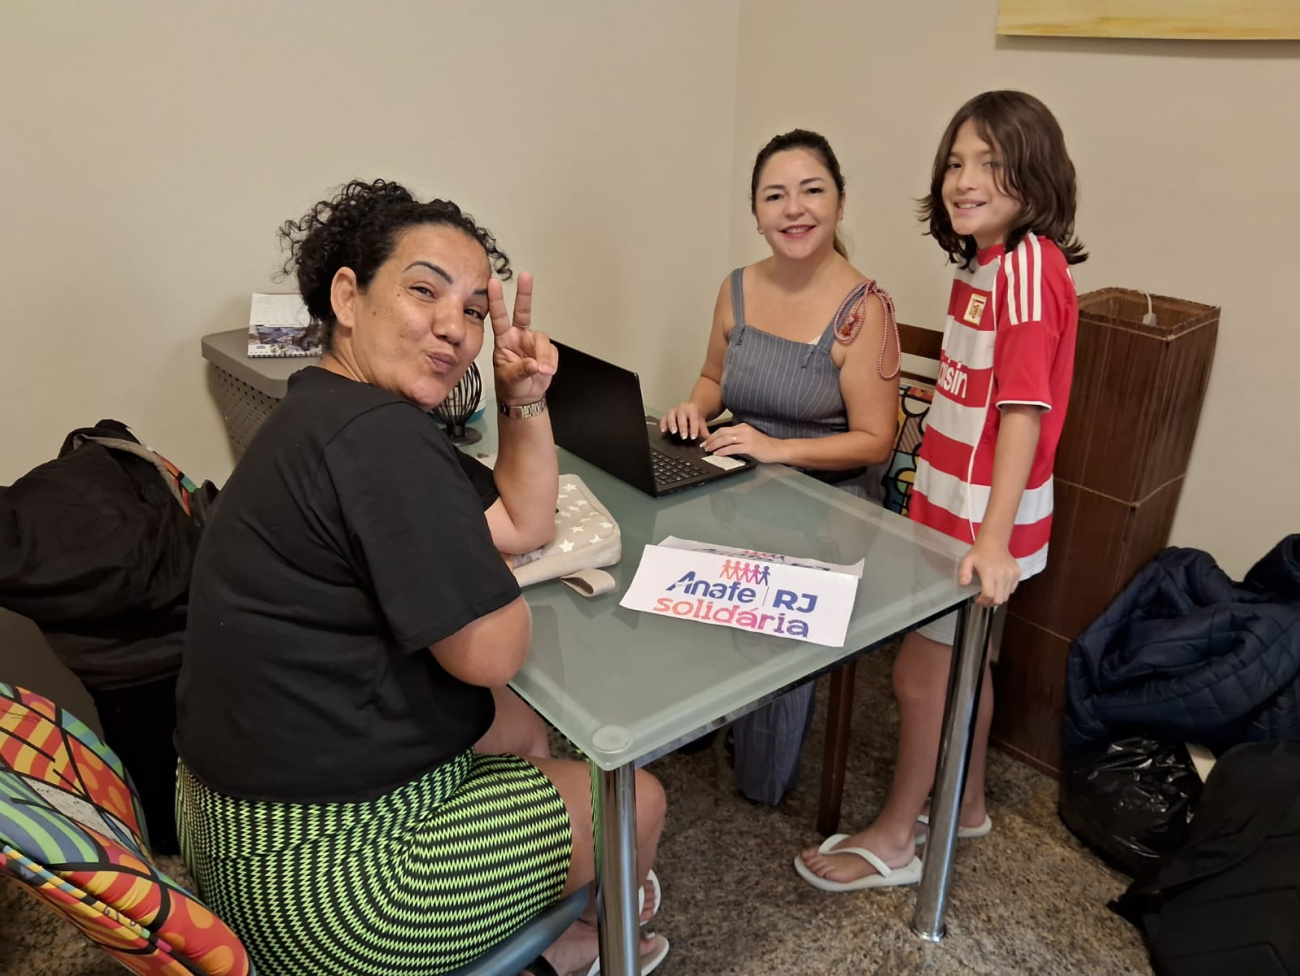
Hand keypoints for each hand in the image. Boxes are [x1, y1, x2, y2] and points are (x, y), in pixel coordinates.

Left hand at [489, 272, 556, 404]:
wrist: (524, 398)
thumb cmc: (510, 386)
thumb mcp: (509, 379)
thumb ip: (520, 370)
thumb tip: (534, 364)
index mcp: (504, 339)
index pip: (499, 317)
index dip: (496, 300)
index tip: (493, 283)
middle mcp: (519, 336)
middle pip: (524, 312)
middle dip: (525, 294)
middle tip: (526, 276)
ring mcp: (533, 343)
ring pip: (543, 341)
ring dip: (544, 356)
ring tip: (541, 371)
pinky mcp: (547, 351)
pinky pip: (552, 353)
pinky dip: (551, 363)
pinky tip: (545, 371)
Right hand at [660, 402, 707, 440]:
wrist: (691, 408)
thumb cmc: (696, 417)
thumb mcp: (702, 423)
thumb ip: (704, 432)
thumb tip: (709, 440)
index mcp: (692, 409)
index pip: (693, 419)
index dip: (693, 428)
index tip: (693, 437)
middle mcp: (682, 408)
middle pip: (681, 416)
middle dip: (683, 427)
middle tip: (684, 436)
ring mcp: (674, 411)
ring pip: (671, 415)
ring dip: (672, 424)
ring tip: (673, 432)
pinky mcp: (667, 414)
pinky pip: (663, 418)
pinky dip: (663, 424)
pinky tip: (664, 431)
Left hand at [701, 422, 782, 462]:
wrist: (777, 449)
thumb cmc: (764, 446)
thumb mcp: (749, 438)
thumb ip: (738, 438)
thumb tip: (723, 443)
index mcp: (743, 427)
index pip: (723, 429)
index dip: (713, 435)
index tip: (706, 441)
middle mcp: (744, 430)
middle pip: (722, 433)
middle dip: (711, 440)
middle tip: (704, 446)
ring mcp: (747, 438)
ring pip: (725, 439)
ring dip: (714, 445)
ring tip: (708, 450)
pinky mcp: (749, 447)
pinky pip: (732, 448)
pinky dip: (723, 451)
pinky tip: (717, 454)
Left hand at [958, 538, 1020, 606]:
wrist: (994, 542)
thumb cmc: (979, 552)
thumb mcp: (967, 561)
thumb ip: (963, 573)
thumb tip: (964, 584)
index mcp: (990, 573)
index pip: (989, 595)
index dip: (983, 601)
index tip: (977, 600)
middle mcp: (1003, 575)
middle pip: (999, 599)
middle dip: (990, 602)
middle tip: (984, 600)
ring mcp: (1012, 575)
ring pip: (1006, 596)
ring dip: (998, 598)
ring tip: (991, 594)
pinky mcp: (1017, 573)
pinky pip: (1012, 589)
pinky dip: (1005, 591)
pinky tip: (998, 586)